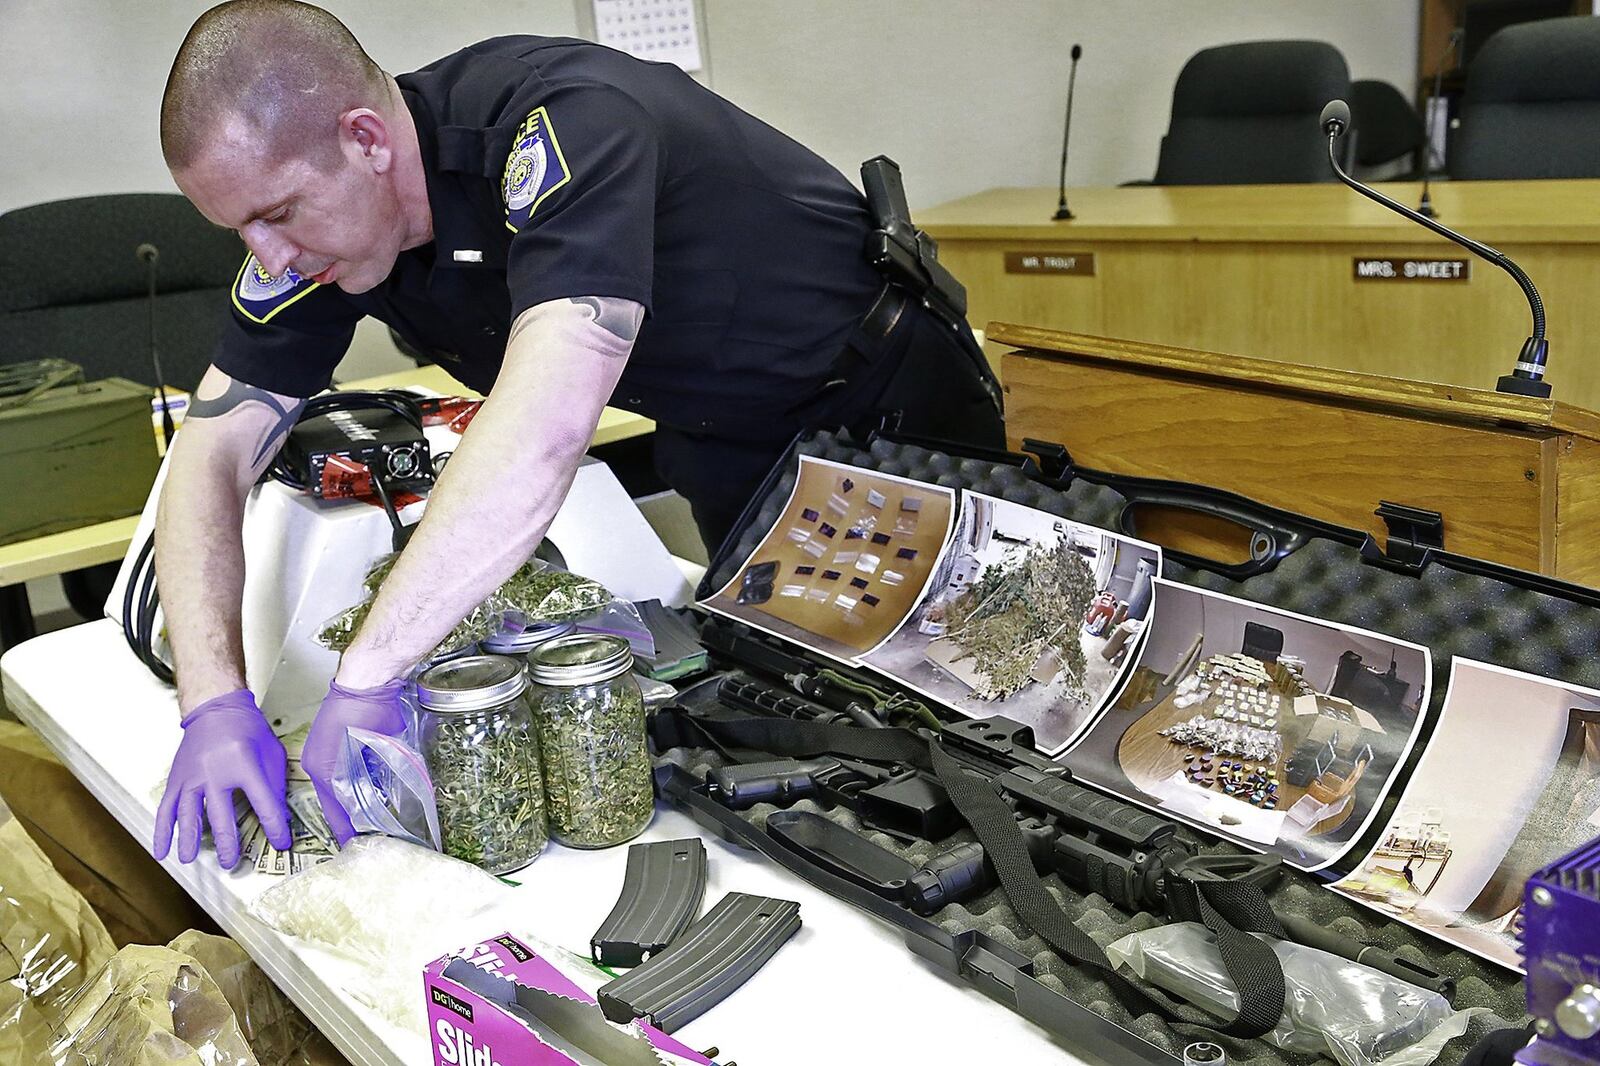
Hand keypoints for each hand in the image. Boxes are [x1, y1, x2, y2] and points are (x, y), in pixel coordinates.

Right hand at [153, 689, 291, 868]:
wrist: (216, 708)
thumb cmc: (247, 730)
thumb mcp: (272, 753)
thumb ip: (276, 785)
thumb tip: (282, 818)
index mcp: (245, 765)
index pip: (265, 805)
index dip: (275, 828)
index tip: (281, 843)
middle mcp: (215, 773)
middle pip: (221, 818)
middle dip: (229, 844)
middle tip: (233, 863)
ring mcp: (192, 777)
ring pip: (188, 816)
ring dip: (191, 841)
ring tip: (193, 861)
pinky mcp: (177, 780)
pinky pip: (166, 810)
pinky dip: (162, 832)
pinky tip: (162, 851)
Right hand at [301, 678, 408, 845]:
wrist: (366, 678)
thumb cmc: (370, 708)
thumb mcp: (380, 751)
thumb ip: (376, 779)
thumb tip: (380, 803)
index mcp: (324, 769)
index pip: (335, 811)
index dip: (347, 829)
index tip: (356, 844)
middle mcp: (316, 764)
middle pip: (332, 802)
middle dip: (348, 819)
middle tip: (365, 835)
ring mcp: (319, 753)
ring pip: (334, 788)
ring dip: (347, 802)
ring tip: (365, 818)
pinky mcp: (327, 744)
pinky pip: (335, 773)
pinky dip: (347, 785)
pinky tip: (363, 790)